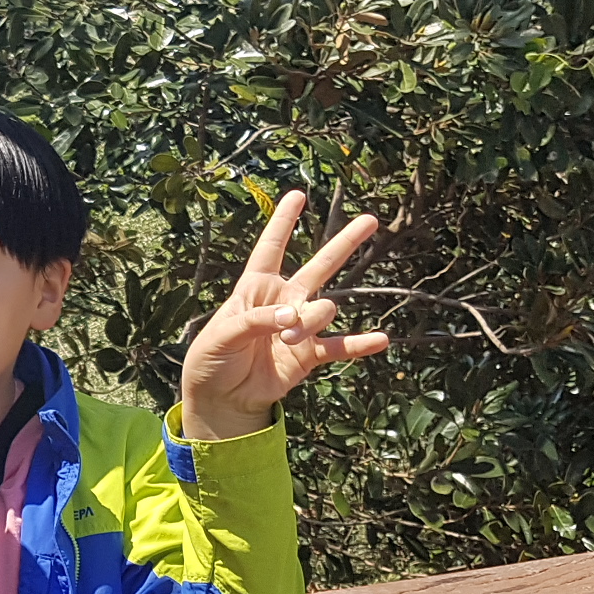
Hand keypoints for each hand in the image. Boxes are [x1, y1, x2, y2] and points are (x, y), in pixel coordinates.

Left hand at [180, 190, 389, 439]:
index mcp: (255, 288)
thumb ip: (256, 321)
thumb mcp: (222, 335)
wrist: (222, 399)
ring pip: (323, 308)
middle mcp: (283, 301)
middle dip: (343, 243)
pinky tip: (380, 340)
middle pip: (319, 266)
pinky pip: (340, 347)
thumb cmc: (212, 360)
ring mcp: (300, 327)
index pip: (271, 248)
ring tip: (288, 337)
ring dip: (310, 320)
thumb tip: (292, 317)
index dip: (283, 222)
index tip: (298, 195)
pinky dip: (359, 344)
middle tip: (370, 220)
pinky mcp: (309, 354)